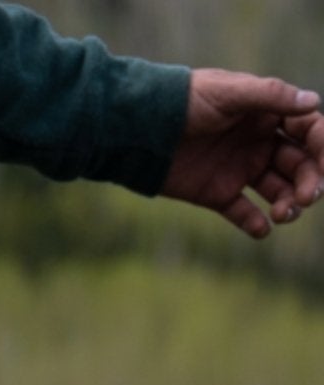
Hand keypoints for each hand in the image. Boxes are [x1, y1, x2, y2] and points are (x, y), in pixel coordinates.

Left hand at [163, 69, 323, 236]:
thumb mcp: (231, 92)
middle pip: (299, 164)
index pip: (308, 131)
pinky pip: (242, 212)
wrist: (142, 128)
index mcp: (268, 115)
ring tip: (284, 213)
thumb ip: (271, 97)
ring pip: (277, 190)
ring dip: (288, 203)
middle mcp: (260, 143)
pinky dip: (254, 223)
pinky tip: (262, 229)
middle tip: (308, 196)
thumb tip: (313, 102)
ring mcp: (239, 169)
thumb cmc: (188, 100)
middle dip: (310, 180)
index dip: (322, 146)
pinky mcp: (217, 193)